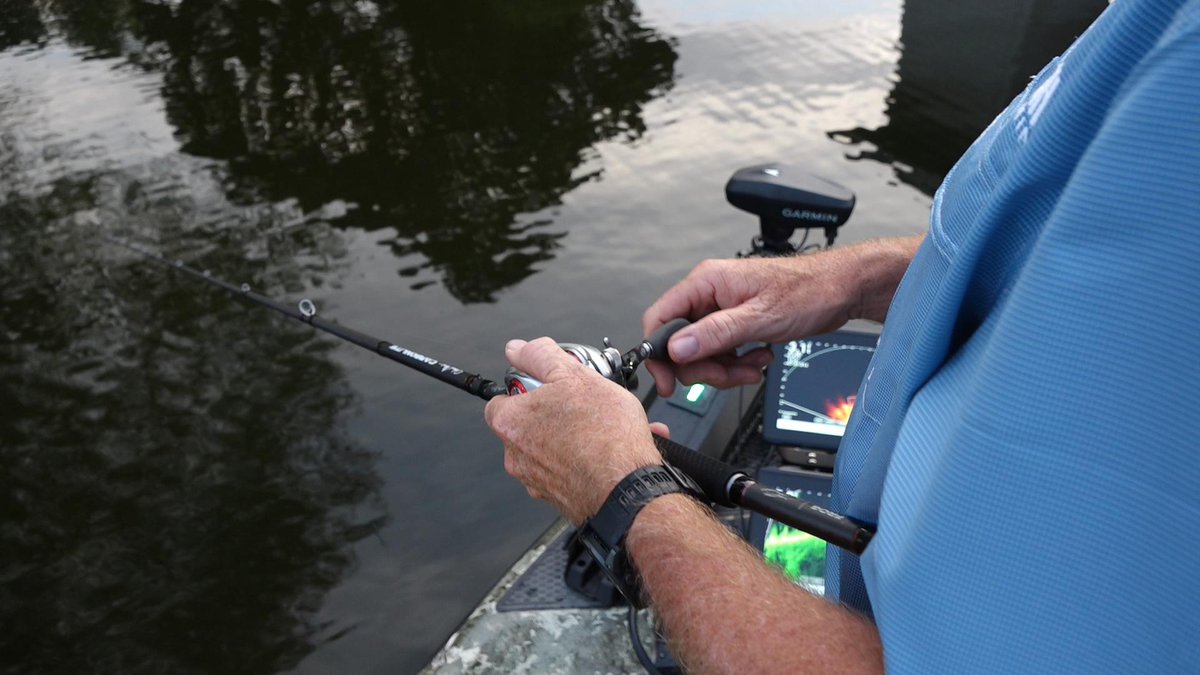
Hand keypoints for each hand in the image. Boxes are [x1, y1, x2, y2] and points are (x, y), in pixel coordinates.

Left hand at [484, 337, 664, 523]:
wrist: (627, 488)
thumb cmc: (603, 436)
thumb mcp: (573, 376)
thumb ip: (540, 357)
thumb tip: (517, 349)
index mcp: (512, 423)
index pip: (500, 399)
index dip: (526, 387)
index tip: (549, 385)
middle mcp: (517, 456)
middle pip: (531, 423)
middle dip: (560, 411)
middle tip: (587, 403)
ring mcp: (538, 480)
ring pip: (557, 447)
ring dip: (583, 434)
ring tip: (615, 425)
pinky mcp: (561, 497)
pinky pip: (574, 469)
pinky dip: (593, 457)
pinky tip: (621, 446)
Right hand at [642, 254, 857, 395]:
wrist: (840, 290)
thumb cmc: (808, 291)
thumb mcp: (759, 317)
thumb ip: (715, 334)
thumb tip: (677, 349)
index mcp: (706, 283)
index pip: (660, 318)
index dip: (658, 353)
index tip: (667, 380)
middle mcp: (709, 295)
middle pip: (680, 345)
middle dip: (704, 368)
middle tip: (728, 375)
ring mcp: (721, 311)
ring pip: (702, 354)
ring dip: (726, 370)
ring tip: (753, 367)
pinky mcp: (735, 325)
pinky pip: (721, 354)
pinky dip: (737, 365)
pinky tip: (759, 358)